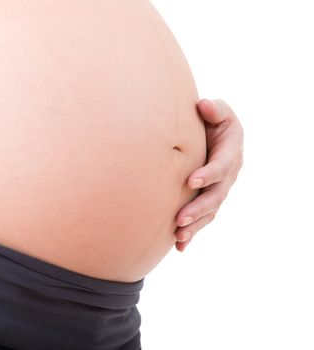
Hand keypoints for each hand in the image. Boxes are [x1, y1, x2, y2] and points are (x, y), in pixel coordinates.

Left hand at [174, 98, 243, 251]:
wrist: (213, 136)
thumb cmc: (213, 121)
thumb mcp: (218, 112)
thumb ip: (213, 110)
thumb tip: (203, 105)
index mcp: (231, 154)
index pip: (222, 166)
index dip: (209, 174)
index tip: (191, 181)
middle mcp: (227, 177)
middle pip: (216, 197)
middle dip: (198, 209)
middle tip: (179, 219)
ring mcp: (219, 191)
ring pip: (209, 213)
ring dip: (194, 226)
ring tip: (178, 237)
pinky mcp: (208, 201)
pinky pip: (202, 220)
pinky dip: (192, 235)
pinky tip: (179, 248)